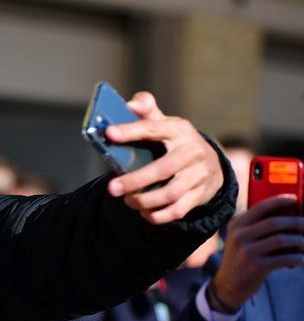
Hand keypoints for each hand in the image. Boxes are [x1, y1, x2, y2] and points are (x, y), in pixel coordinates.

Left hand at [104, 91, 223, 224]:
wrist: (210, 162)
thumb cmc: (175, 140)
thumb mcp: (164, 121)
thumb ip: (146, 109)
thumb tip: (130, 105)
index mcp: (178, 129)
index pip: (152, 128)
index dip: (131, 131)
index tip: (109, 133)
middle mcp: (192, 152)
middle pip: (162, 169)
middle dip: (135, 181)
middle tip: (112, 188)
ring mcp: (198, 174)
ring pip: (170, 193)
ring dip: (145, 201)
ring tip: (127, 200)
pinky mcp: (200, 194)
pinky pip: (178, 210)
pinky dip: (158, 215)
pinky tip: (143, 212)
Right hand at [209, 194, 303, 310]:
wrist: (229, 285)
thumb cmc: (242, 259)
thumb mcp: (242, 240)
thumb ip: (259, 228)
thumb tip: (290, 218)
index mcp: (236, 224)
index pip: (260, 207)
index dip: (279, 201)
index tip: (294, 198)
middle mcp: (239, 235)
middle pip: (274, 222)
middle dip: (295, 222)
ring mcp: (246, 250)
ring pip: (281, 240)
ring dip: (300, 241)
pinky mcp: (255, 266)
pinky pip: (284, 258)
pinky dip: (298, 258)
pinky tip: (303, 259)